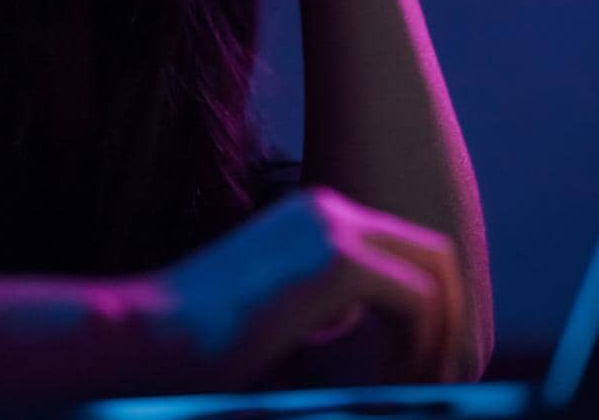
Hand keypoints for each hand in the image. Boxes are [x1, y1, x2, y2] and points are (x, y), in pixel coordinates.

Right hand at [155, 186, 468, 389]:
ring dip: (441, 338)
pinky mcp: (336, 261)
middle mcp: (328, 210)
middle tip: (440, 379)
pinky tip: (397, 383)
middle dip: (452, 319)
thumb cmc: (196, 349)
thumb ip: (331, 322)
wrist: (145, 339)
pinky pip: (420, 299)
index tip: (419, 371)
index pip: (405, 252)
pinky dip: (423, 346)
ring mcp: (332, 228)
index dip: (429, 311)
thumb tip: (392, 353)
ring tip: (418, 388)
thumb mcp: (281, 327)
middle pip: (435, 253)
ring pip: (437, 276)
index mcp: (313, 219)